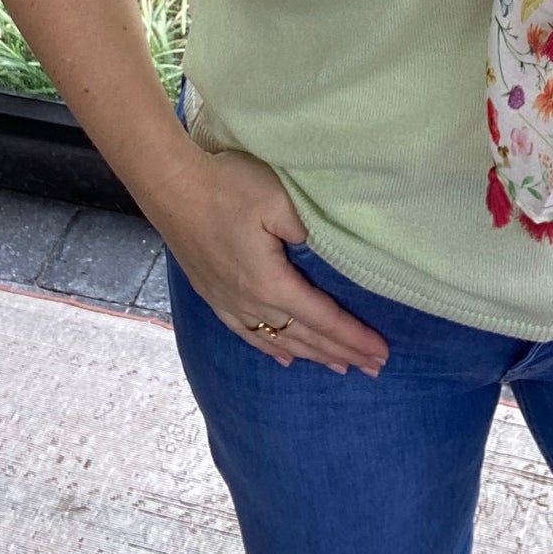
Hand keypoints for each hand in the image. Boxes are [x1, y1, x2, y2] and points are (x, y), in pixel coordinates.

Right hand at [154, 143, 390, 376]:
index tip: (381, 352)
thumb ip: (308, 228)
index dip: (353, 336)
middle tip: (374, 368)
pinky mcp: (212, 293)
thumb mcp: (277, 199)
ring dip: (312, 354)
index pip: (322, 318)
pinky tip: (283, 357)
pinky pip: (247, 333)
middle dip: (341, 352)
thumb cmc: (227, 186)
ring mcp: (228, 302)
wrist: (170, 185)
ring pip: (278, 339)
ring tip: (340, 367)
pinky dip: (271, 348)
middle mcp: (250, 302)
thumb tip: (327, 251)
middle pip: (304, 336)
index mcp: (271, 282)